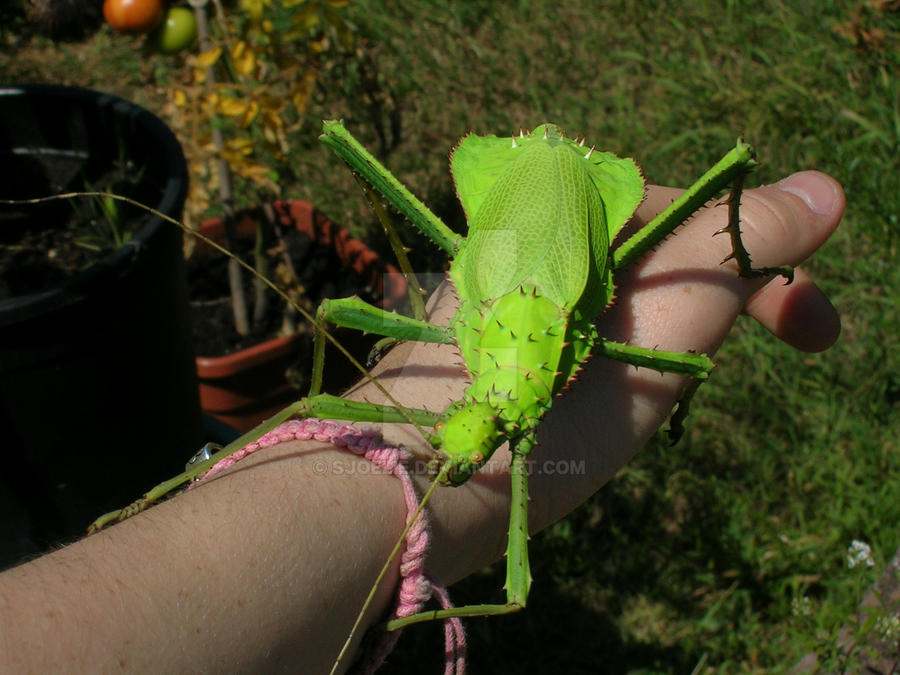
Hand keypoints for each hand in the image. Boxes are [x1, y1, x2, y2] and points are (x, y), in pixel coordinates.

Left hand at [349, 170, 843, 584]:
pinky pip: (587, 323)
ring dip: (676, 332)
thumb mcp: (664, 321)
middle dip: (729, 298)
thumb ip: (739, 244)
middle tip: (784, 352)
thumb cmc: (547, 403)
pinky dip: (624, 352)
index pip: (701, 210)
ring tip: (670, 388)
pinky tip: (613, 396)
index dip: (770, 259)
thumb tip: (823, 189)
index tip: (813, 333)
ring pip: (629, 291)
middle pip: (666, 248)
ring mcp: (516, 281)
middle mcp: (542, 230)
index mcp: (579, 207)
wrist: (424, 478)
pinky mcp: (500, 329)